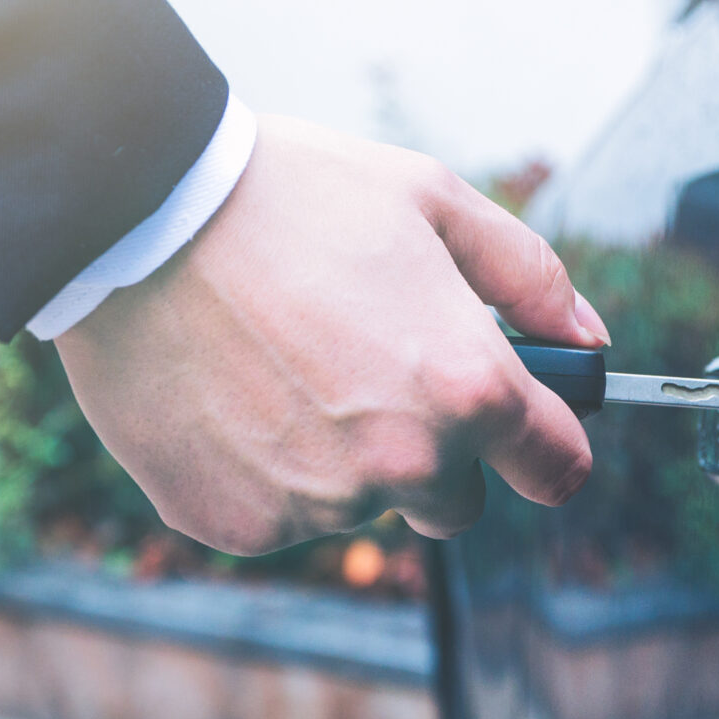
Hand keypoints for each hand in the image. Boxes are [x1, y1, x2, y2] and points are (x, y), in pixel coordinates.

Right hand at [54, 115, 606, 554]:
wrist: (132, 218)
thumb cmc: (285, 194)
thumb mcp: (427, 199)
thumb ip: (526, 275)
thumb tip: (585, 338)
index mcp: (464, 386)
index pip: (557, 470)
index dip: (547, 444)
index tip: (526, 427)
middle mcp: (399, 464)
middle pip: (453, 504)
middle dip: (431, 450)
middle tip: (367, 367)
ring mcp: (313, 505)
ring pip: (357, 505)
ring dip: (337, 455)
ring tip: (277, 362)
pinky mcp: (235, 525)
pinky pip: (275, 514)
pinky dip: (260, 470)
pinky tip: (228, 394)